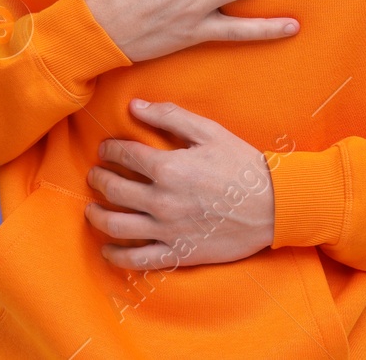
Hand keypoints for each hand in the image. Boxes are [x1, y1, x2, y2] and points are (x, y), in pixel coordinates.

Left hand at [85, 99, 275, 270]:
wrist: (273, 206)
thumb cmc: (242, 165)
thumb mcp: (208, 132)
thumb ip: (169, 116)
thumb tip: (134, 106)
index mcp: (168, 167)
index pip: (124, 156)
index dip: (109, 150)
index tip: (106, 150)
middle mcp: (162, 200)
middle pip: (114, 190)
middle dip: (99, 179)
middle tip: (95, 175)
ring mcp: (168, 229)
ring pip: (117, 226)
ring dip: (97, 216)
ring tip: (92, 209)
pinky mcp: (177, 253)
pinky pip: (137, 260)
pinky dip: (116, 256)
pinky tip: (107, 249)